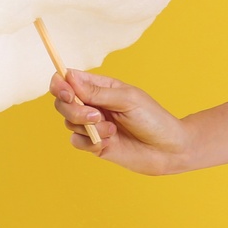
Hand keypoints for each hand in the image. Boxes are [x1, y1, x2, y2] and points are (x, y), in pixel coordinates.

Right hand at [50, 70, 193, 174]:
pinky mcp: (94, 144)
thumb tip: (69, 78)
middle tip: (96, 115)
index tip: (68, 93)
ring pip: (69, 123)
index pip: (69, 80)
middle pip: (63, 102)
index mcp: (101, 86)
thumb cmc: (152, 118)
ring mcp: (93, 125)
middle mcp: (94, 104)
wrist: (166, 149)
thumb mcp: (127, 99)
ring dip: (90, 127)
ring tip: (113, 129)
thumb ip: (97, 92)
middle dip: (74, 110)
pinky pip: (77, 142)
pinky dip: (91, 142)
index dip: (61, 85)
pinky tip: (111, 141)